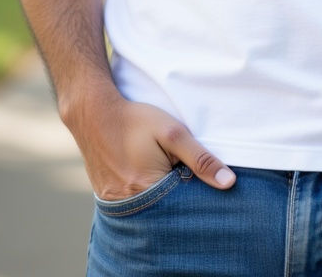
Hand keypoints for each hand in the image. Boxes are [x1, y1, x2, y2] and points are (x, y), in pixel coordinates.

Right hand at [66, 90, 235, 201]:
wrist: (92, 112)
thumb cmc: (134, 120)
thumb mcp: (173, 133)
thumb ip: (200, 158)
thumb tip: (228, 182)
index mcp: (147, 190)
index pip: (183, 206)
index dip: (195, 193)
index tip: (199, 177)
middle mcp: (128, 204)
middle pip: (165, 208)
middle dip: (177, 194)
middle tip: (177, 167)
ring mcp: (114, 202)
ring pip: (149, 205)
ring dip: (160, 192)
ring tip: (160, 166)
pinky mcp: (106, 196)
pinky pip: (132, 201)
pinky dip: (143, 190)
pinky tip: (144, 170)